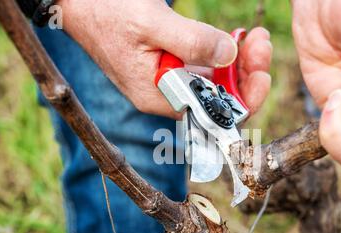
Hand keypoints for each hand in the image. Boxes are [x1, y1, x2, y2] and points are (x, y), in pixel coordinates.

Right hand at [58, 0, 271, 118]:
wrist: (78, 5)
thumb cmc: (106, 13)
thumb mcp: (151, 24)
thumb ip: (191, 41)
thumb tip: (229, 54)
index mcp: (160, 97)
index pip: (212, 114)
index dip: (244, 98)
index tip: (261, 72)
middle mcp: (167, 95)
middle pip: (219, 98)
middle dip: (247, 73)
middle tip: (260, 41)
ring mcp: (169, 81)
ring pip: (215, 82)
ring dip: (240, 61)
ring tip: (254, 36)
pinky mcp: (170, 66)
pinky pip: (204, 68)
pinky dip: (223, 54)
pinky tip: (236, 38)